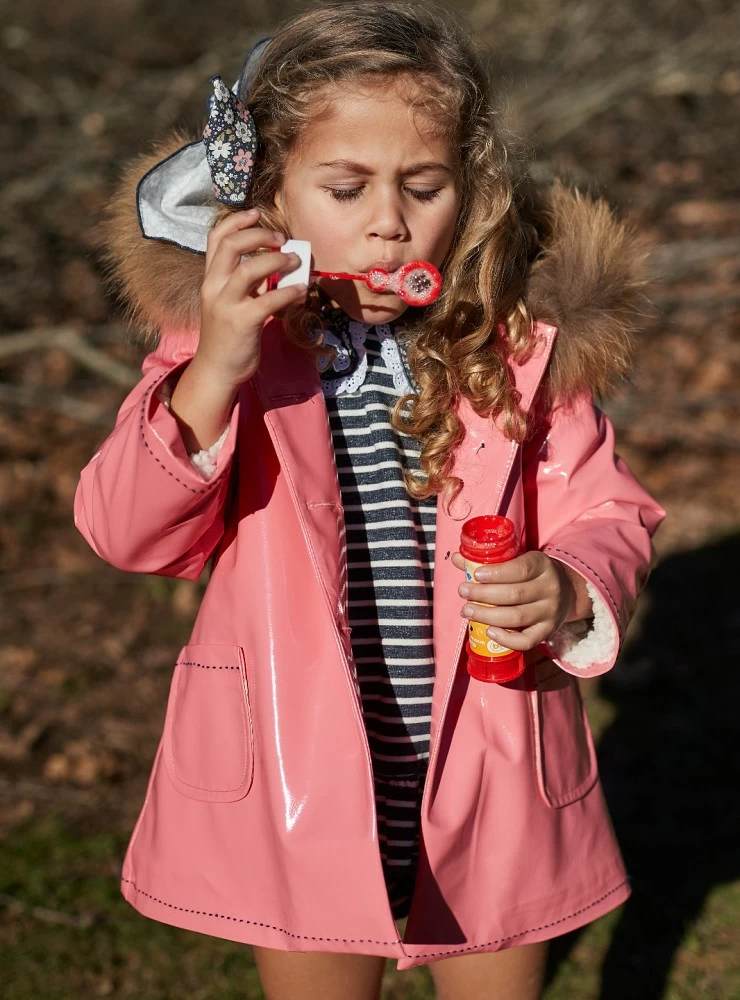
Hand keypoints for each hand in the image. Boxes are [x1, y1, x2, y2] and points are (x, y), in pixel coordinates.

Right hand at [197, 208, 306, 386]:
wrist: (217, 369)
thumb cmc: (228, 334)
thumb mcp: (231, 301)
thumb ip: (248, 281)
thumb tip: (278, 261)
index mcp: (210, 278)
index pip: (216, 238)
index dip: (237, 221)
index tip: (257, 214)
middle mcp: (214, 287)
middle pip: (232, 245)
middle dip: (259, 235)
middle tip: (281, 239)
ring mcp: (226, 304)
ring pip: (249, 269)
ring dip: (277, 261)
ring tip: (296, 261)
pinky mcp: (242, 323)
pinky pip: (269, 300)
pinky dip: (288, 292)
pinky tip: (301, 290)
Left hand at [451, 550, 591, 651]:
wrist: (566, 591)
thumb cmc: (532, 574)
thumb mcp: (517, 561)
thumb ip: (488, 561)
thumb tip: (457, 558)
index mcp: (542, 565)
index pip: (520, 569)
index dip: (496, 573)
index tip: (475, 575)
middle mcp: (550, 588)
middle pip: (515, 594)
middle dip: (484, 594)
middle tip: (463, 592)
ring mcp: (550, 612)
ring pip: (518, 617)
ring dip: (488, 616)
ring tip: (467, 611)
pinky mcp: (548, 631)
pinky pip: (527, 641)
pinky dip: (506, 639)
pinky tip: (489, 631)